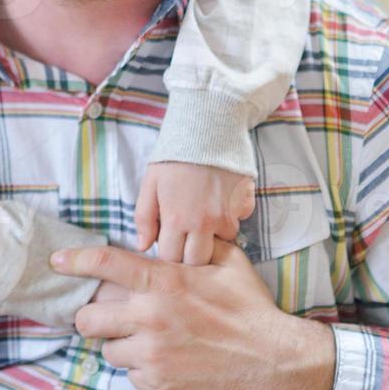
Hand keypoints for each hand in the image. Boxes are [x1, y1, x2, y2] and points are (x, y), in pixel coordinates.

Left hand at [55, 241, 333, 389]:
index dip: (75, 260)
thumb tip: (177, 236)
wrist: (276, 361)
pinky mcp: (158, 382)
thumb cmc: (252, 309)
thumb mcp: (228, 263)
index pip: (106, 264)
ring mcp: (152, 352)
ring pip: (108, 349)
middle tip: (109, 318)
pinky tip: (166, 362)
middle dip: (93, 317)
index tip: (56, 261)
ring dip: (121, 345)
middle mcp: (151, 315)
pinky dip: (143, 369)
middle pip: (88, 317)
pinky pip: (131, 374)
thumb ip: (195, 247)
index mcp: (165, 281)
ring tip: (147, 342)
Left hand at [134, 161, 255, 264]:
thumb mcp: (150, 184)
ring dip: (214, 236)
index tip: (169, 246)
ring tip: (204, 218)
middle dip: (191, 254)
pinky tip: (221, 203)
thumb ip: (144, 218)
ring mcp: (228, 215)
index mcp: (176, 219)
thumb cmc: (173, 157)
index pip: (172, 258)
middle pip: (199, 260)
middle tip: (186, 239)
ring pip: (223, 242)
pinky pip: (240, 221)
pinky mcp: (245, 204)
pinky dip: (231, 217)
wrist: (207, 130)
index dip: (169, 255)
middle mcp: (204, 223)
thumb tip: (143, 245)